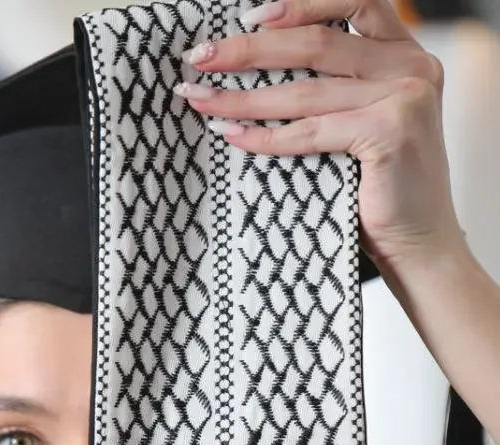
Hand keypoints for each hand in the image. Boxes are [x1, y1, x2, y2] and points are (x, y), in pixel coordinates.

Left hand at [174, 0, 464, 276]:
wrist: (418, 245)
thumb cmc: (381, 191)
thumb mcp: (363, 123)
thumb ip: (335, 89)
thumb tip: (256, 70)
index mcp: (406, 55)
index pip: (356, 3)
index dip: (301, 6)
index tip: (249, 16)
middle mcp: (411, 67)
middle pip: (317, 43)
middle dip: (249, 49)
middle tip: (201, 56)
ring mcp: (404, 96)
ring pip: (305, 91)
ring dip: (243, 96)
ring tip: (200, 98)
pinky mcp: (390, 130)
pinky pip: (310, 131)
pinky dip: (266, 137)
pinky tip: (233, 137)